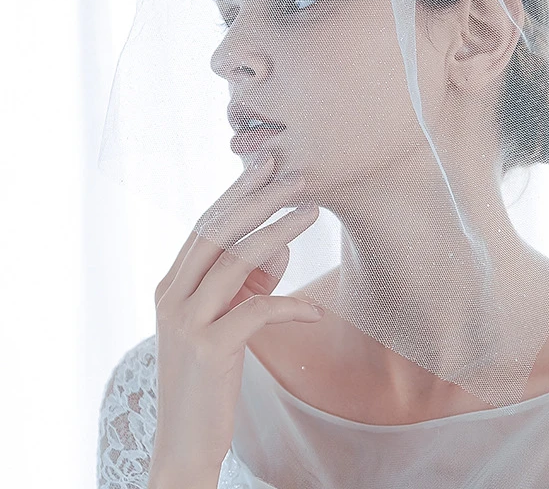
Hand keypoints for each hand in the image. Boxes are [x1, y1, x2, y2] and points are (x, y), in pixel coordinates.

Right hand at [150, 154, 322, 479]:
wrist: (183, 444)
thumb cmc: (209, 378)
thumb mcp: (223, 321)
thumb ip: (246, 283)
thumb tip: (281, 245)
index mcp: (172, 284)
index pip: (205, 225)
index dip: (236, 192)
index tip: (266, 164)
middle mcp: (172, 295)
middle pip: (218, 231)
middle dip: (259, 198)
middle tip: (296, 176)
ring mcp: (187, 321)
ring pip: (235, 260)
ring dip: (278, 231)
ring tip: (312, 211)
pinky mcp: (209, 349)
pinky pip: (258, 311)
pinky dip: (291, 305)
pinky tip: (316, 310)